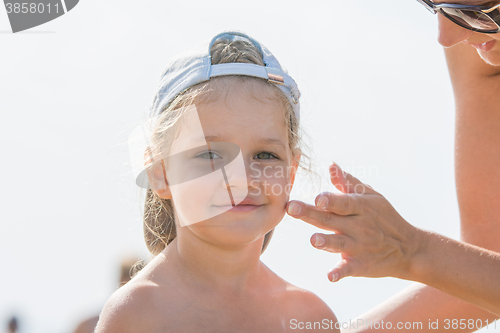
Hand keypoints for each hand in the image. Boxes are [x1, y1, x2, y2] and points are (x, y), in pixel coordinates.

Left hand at [286, 162, 423, 282]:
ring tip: (314, 240)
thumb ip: (348, 182)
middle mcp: (358, 226)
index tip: (317, 198)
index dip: (331, 200)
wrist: (409, 249)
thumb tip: (331, 165)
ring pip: (339, 243)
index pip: (343, 202)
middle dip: (311, 214)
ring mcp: (359, 246)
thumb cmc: (384, 217)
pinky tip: (330, 276)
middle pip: (330, 219)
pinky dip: (340, 273)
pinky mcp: (360, 265)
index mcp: (360, 207)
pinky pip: (348, 269)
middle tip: (292, 208)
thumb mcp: (371, 196)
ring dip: (326, 242)